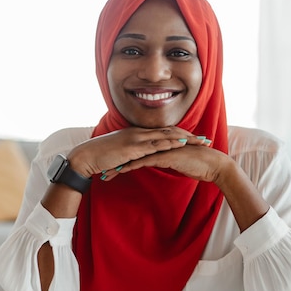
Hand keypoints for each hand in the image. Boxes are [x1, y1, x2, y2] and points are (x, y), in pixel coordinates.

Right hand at [67, 126, 210, 178]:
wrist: (85, 156)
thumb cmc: (100, 156)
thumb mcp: (120, 153)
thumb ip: (132, 153)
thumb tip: (142, 159)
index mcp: (137, 133)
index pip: (163, 131)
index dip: (180, 134)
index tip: (195, 139)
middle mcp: (139, 132)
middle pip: (169, 131)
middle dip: (189, 135)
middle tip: (205, 140)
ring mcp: (136, 138)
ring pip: (166, 135)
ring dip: (185, 138)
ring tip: (200, 142)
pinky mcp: (133, 147)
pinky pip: (155, 144)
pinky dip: (170, 143)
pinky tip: (181, 145)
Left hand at [104, 138, 232, 183]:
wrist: (214, 164)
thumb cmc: (199, 165)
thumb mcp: (179, 163)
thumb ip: (169, 160)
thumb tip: (161, 163)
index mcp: (162, 144)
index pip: (138, 150)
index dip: (124, 157)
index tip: (111, 165)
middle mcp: (160, 143)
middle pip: (132, 151)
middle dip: (116, 160)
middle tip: (102, 168)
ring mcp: (162, 148)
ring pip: (135, 156)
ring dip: (120, 165)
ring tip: (106, 174)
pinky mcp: (165, 156)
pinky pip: (144, 161)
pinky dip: (131, 166)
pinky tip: (121, 171)